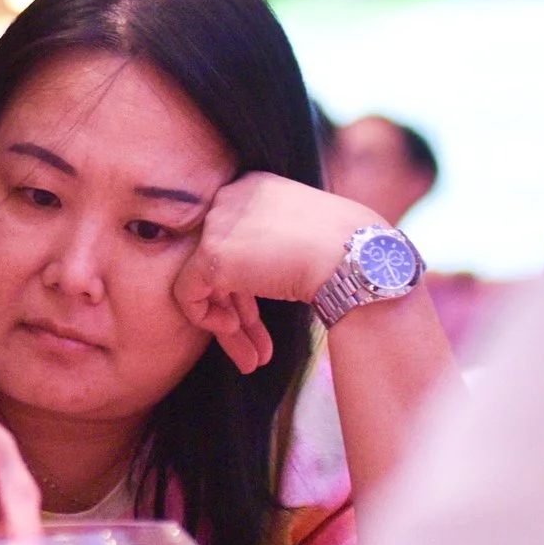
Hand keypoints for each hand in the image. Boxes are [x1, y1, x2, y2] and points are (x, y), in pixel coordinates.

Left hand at [172, 173, 373, 371]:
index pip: (235, 237)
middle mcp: (230, 197)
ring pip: (204, 280)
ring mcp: (218, 225)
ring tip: (252, 358)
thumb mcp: (309, 231)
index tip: (261, 308)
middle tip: (254, 340)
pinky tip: (234, 331)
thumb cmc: (349, 249)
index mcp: (255, 186)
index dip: (247, 279)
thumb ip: (275, 242)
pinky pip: (187, 292)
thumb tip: (265, 269)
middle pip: (219, 259)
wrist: (356, 257)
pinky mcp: (211, 256)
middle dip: (238, 306)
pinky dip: (205, 317)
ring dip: (230, 322)